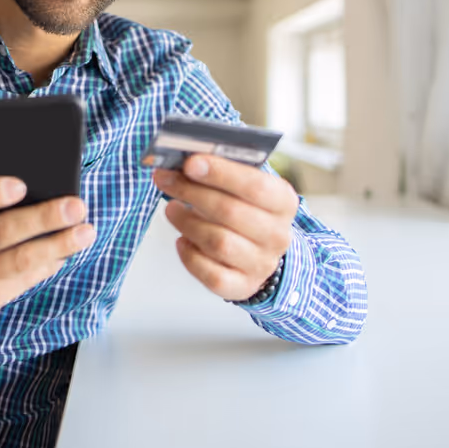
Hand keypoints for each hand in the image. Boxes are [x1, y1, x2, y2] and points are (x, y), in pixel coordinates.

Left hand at [153, 154, 297, 301]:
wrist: (259, 250)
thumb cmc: (244, 209)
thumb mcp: (242, 185)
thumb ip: (220, 170)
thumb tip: (184, 161)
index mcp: (283, 202)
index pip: (255, 185)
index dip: (220, 173)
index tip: (190, 163)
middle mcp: (277, 234)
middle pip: (230, 212)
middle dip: (191, 192)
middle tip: (166, 179)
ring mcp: (261, 264)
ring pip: (218, 243)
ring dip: (186, 222)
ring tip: (171, 209)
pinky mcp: (242, 286)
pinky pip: (211, 275)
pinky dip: (190, 256)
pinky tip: (182, 240)